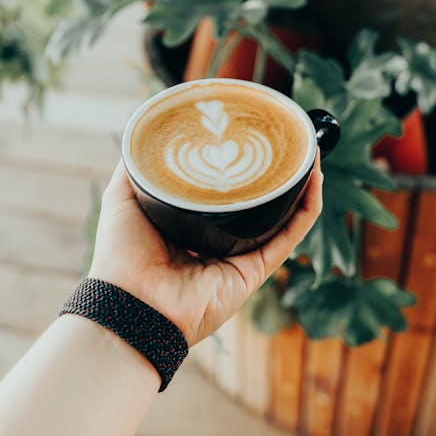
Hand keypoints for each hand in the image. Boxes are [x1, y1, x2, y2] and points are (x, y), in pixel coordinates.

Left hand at [89, 152, 322, 345]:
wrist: (131, 302)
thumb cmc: (122, 253)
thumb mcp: (123, 197)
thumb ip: (134, 168)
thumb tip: (142, 133)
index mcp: (191, 223)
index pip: (223, 190)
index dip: (238, 165)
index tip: (248, 134)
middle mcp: (219, 238)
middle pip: (256, 202)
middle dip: (274, 172)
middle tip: (285, 139)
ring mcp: (240, 254)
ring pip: (280, 215)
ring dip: (299, 184)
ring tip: (307, 150)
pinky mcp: (256, 269)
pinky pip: (290, 235)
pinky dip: (307, 208)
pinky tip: (313, 177)